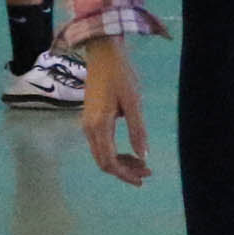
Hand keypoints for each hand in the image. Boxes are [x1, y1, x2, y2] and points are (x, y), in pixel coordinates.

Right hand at [81, 38, 149, 184]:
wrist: (103, 56)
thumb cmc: (121, 76)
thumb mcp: (134, 103)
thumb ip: (138, 130)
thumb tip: (143, 156)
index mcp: (99, 126)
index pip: (109, 161)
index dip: (125, 174)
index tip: (143, 178)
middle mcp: (89, 129)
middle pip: (103, 161)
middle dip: (124, 171)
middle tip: (146, 173)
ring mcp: (87, 125)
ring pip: (101, 154)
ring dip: (121, 163)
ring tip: (142, 165)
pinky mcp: (90, 120)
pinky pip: (101, 144)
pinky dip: (115, 152)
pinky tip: (130, 152)